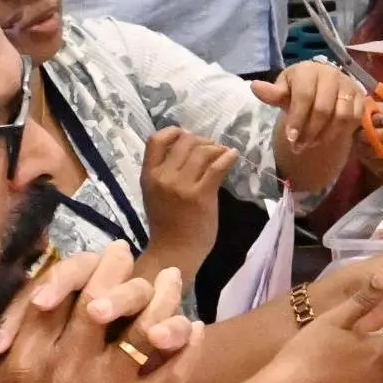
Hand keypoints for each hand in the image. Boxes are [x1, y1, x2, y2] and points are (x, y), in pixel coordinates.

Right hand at [0, 244, 198, 382]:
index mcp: (21, 360)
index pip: (50, 297)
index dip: (68, 270)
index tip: (80, 256)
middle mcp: (63, 370)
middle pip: (97, 301)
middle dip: (113, 270)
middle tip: (122, 253)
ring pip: (140, 329)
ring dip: (160, 299)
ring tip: (170, 278)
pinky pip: (169, 373)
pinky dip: (186, 347)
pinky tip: (194, 328)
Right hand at [140, 126, 235, 260]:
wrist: (175, 251)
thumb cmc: (168, 223)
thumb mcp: (156, 193)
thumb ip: (166, 171)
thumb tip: (189, 147)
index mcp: (149, 175)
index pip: (155, 140)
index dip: (173, 131)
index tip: (187, 136)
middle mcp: (163, 177)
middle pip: (184, 142)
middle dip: (201, 140)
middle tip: (211, 148)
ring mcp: (181, 186)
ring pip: (202, 151)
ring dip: (216, 148)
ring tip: (222, 154)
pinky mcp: (200, 195)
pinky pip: (217, 167)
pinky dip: (228, 157)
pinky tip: (233, 156)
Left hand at [252, 60, 362, 159]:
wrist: (321, 87)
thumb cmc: (298, 89)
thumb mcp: (284, 91)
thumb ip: (272, 93)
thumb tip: (254, 87)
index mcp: (308, 70)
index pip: (304, 96)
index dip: (297, 118)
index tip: (290, 138)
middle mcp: (331, 74)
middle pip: (323, 109)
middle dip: (309, 132)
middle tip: (298, 147)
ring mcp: (348, 85)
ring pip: (340, 116)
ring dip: (325, 135)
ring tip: (311, 144)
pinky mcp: (360, 97)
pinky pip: (354, 119)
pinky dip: (340, 132)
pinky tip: (326, 137)